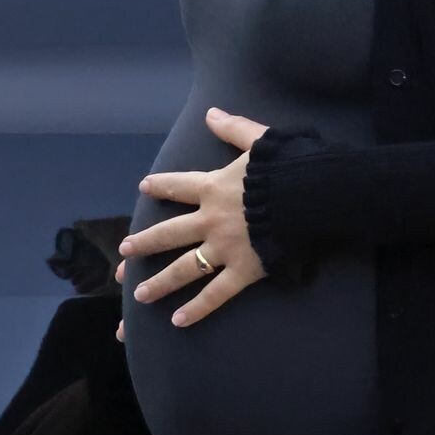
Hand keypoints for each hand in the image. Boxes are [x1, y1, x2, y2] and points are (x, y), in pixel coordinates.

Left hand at [114, 108, 270, 336]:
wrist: (310, 194)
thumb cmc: (288, 165)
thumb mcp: (260, 140)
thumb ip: (233, 128)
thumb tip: (211, 113)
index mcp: (214, 187)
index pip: (179, 185)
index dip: (161, 186)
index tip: (144, 188)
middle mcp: (211, 220)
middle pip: (169, 233)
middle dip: (145, 243)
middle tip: (125, 253)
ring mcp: (225, 248)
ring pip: (185, 268)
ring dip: (160, 282)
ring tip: (139, 295)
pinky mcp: (243, 270)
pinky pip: (216, 294)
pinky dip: (197, 309)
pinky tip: (178, 321)